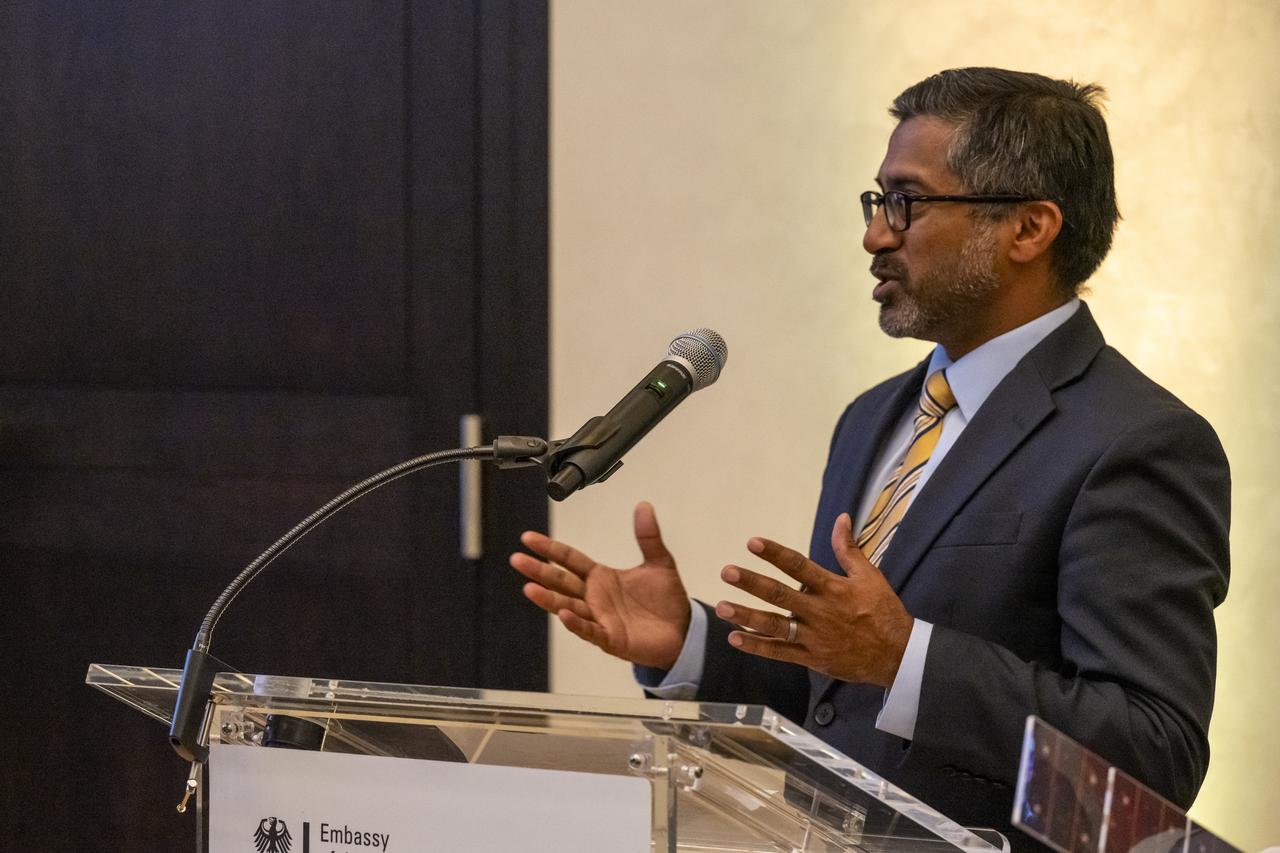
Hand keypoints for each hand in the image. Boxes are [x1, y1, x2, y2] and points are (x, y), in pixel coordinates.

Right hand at [509, 501, 691, 668]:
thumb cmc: (666, 600)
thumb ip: (648, 536)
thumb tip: (644, 506)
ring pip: (568, 606)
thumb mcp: (659, 562)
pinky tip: (563, 614)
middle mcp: (595, 597)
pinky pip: (589, 630)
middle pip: (561, 581)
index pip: (569, 560)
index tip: (528, 538)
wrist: (682, 631)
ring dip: (548, 598)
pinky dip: (576, 623)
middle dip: (539, 570)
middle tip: (517, 559)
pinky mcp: (610, 638)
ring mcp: (600, 618)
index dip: (550, 549)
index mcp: (601, 577)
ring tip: (529, 588)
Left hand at [715, 512, 913, 687]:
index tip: (752, 542)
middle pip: (780, 595)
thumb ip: (849, 550)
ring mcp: (814, 636)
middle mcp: (820, 611)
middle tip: (727, 572)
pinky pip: (781, 652)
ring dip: (747, 617)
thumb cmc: (883, 611)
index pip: (799, 566)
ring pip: (775, 626)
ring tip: (722, 607)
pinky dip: (757, 646)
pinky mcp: (812, 657)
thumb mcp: (870, 576)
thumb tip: (842, 519)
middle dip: (752, 583)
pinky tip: (735, 638)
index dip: (775, 554)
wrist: (898, 655)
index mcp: (833, 588)